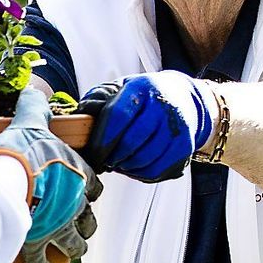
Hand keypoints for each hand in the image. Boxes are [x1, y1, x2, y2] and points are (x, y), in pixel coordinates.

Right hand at [0, 88, 101, 262]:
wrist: (6, 181)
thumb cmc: (20, 152)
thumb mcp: (29, 123)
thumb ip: (33, 108)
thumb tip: (33, 90)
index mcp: (78, 174)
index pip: (94, 185)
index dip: (90, 189)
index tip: (84, 191)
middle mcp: (75, 202)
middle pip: (89, 219)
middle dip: (84, 224)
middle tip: (75, 223)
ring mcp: (59, 225)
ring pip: (76, 243)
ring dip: (73, 247)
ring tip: (68, 247)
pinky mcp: (39, 243)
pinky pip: (43, 261)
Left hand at [76, 71, 216, 181]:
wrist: (184, 97)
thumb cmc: (143, 96)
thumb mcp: (122, 88)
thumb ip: (99, 99)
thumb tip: (78, 115)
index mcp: (141, 89)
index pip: (118, 116)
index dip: (102, 139)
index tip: (92, 154)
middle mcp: (161, 107)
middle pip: (131, 141)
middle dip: (112, 156)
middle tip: (103, 161)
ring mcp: (176, 127)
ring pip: (144, 158)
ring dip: (125, 166)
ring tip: (117, 162)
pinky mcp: (184, 145)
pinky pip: (157, 169)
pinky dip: (140, 173)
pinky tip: (132, 167)